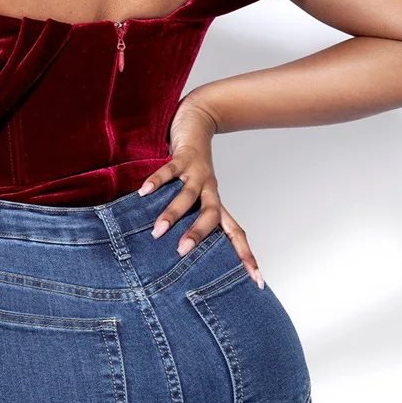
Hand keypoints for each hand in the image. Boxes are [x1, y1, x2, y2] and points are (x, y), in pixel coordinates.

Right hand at [138, 92, 263, 288]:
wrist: (198, 121)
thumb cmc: (192, 167)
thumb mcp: (195, 195)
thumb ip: (188, 218)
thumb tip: (176, 250)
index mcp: (216, 203)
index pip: (236, 234)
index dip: (246, 256)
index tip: (257, 281)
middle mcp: (210, 190)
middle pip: (213, 216)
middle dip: (199, 235)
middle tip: (181, 252)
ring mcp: (197, 173)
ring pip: (188, 196)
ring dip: (173, 213)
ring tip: (158, 230)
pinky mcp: (182, 158)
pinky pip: (169, 171)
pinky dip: (157, 182)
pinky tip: (144, 192)